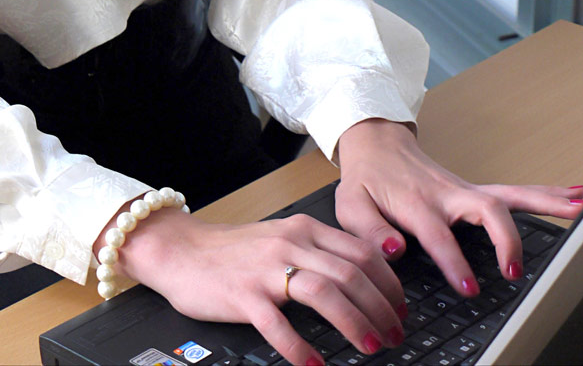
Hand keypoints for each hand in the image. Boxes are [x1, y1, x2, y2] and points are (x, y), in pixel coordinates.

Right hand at [95, 202, 408, 365]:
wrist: (181, 249)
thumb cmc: (234, 251)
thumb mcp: (282, 239)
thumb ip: (317, 253)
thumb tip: (361, 283)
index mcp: (304, 229)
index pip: (362, 252)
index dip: (389, 284)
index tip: (401, 309)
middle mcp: (290, 243)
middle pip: (351, 273)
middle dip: (381, 308)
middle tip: (394, 335)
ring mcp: (266, 268)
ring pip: (325, 291)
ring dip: (354, 322)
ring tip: (371, 347)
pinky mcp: (243, 294)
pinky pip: (278, 322)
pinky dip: (300, 345)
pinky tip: (315, 363)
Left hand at [335, 118, 582, 294]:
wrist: (375, 144)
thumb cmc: (366, 179)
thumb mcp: (350, 204)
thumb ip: (369, 231)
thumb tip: (394, 251)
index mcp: (415, 201)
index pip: (438, 233)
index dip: (453, 260)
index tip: (469, 286)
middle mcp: (445, 194)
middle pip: (485, 208)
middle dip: (504, 238)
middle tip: (514, 269)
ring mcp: (463, 190)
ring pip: (507, 195)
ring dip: (542, 203)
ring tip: (575, 210)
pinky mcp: (474, 191)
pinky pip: (511, 192)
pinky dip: (542, 194)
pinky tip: (569, 196)